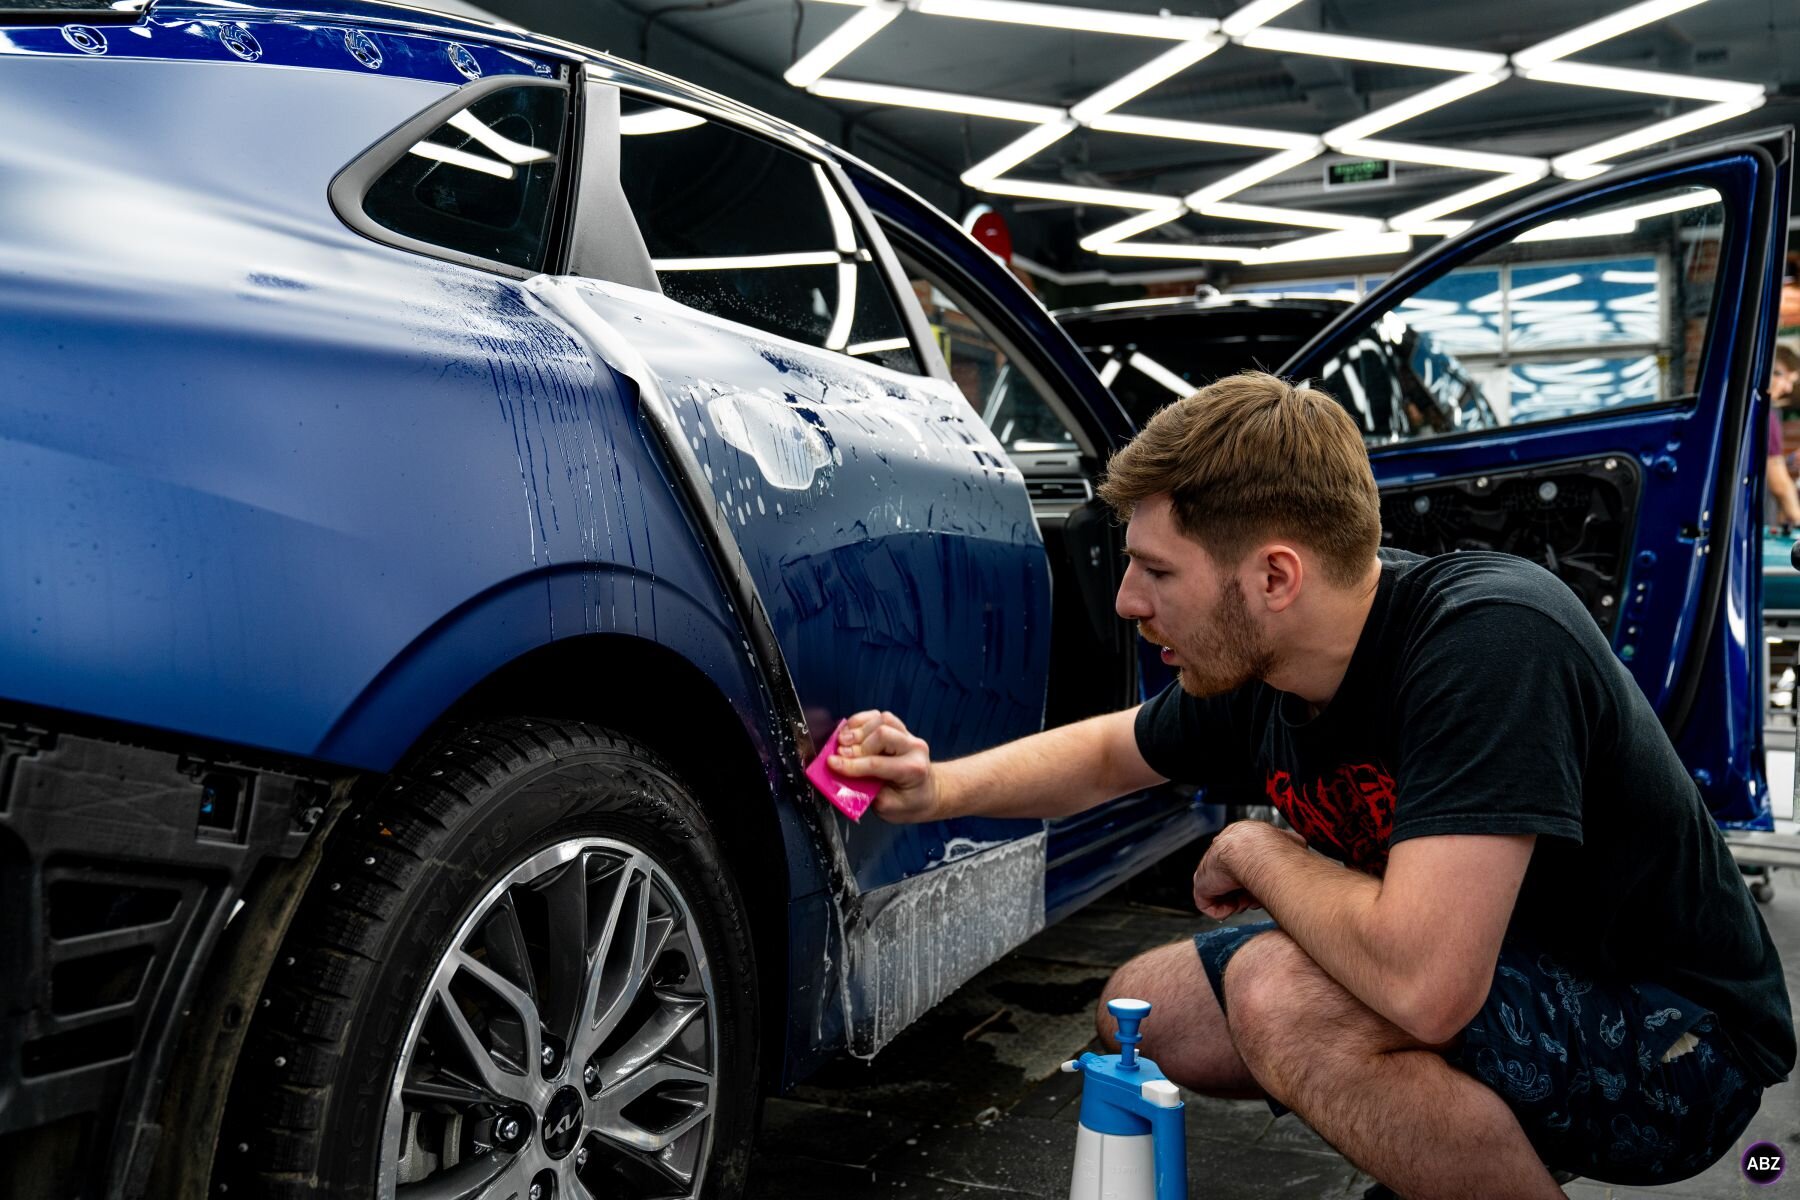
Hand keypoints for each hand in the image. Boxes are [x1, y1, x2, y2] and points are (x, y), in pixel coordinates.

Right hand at [827, 710, 941, 822]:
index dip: (851, 764)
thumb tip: (842, 777)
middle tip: (838, 754)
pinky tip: (850, 731)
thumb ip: (866, 793)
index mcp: (913, 770)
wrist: (927, 794)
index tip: (832, 764)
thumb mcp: (888, 808)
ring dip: (858, 730)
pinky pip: (879, 716)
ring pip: (881, 720)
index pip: (877, 764)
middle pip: (882, 733)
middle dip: (856, 744)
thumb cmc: (909, 803)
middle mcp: (914, 748)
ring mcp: (908, 735)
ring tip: (842, 741)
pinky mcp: (900, 729)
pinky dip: (861, 721)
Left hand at [1192, 821, 1304, 918]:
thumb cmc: (1274, 849)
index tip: (1266, 886)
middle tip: (1256, 899)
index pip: (1244, 864)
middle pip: (1234, 881)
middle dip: (1247, 893)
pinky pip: (1209, 905)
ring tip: (1248, 901)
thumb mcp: (1291, 842)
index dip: (1257, 879)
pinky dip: (1223, 910)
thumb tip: (1299, 846)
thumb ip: (1290, 845)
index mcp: (1241, 839)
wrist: (1254, 852)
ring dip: (1238, 902)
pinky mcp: (1201, 884)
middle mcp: (1223, 852)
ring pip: (1224, 893)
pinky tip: (1234, 906)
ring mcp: (1209, 868)